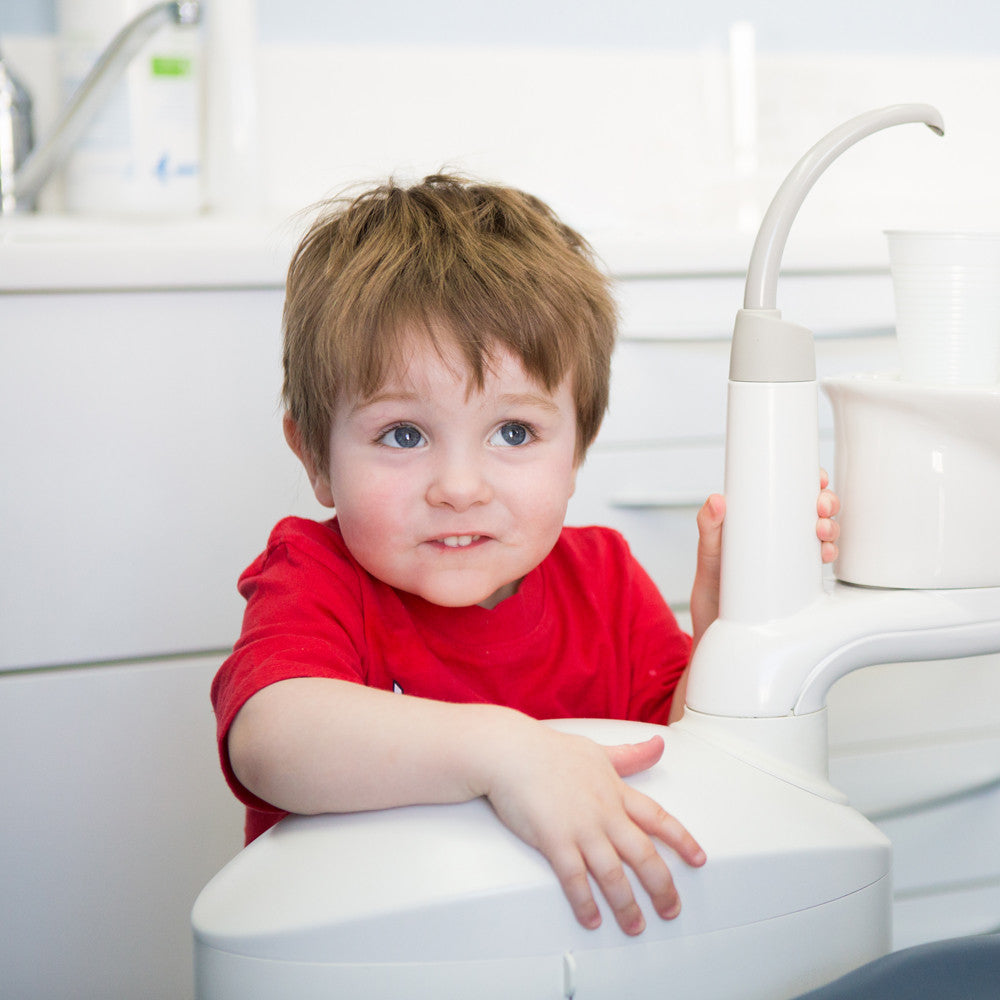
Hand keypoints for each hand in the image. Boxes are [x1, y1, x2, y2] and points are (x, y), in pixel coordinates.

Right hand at [479, 722, 705, 935]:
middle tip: (672, 909)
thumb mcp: (597, 751)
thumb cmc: (549, 750)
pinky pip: (575, 879)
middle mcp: (605, 812)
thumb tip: (658, 745)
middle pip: (643, 855)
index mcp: (616, 791)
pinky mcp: (554, 840)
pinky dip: (585, 902)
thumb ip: (629, 756)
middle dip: (662, 886)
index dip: (681, 841)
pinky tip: (592, 919)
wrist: (510, 752)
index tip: (698, 860)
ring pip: (613, 874)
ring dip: (626, 904)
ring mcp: (581, 828)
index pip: (658, 818)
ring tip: (635, 926)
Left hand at [690, 474, 840, 645]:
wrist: (716, 617)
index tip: (816, 478)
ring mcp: (792, 551)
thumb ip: (708, 523)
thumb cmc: (712, 576)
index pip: (790, 488)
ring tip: (822, 532)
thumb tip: (716, 501)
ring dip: (832, 527)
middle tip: (820, 509)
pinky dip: (831, 551)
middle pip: (813, 507)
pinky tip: (827, 553)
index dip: (809, 479)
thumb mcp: (707, 547)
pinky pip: (823, 556)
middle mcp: (779, 528)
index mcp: (761, 513)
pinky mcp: (799, 573)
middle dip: (826, 502)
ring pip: (823, 530)